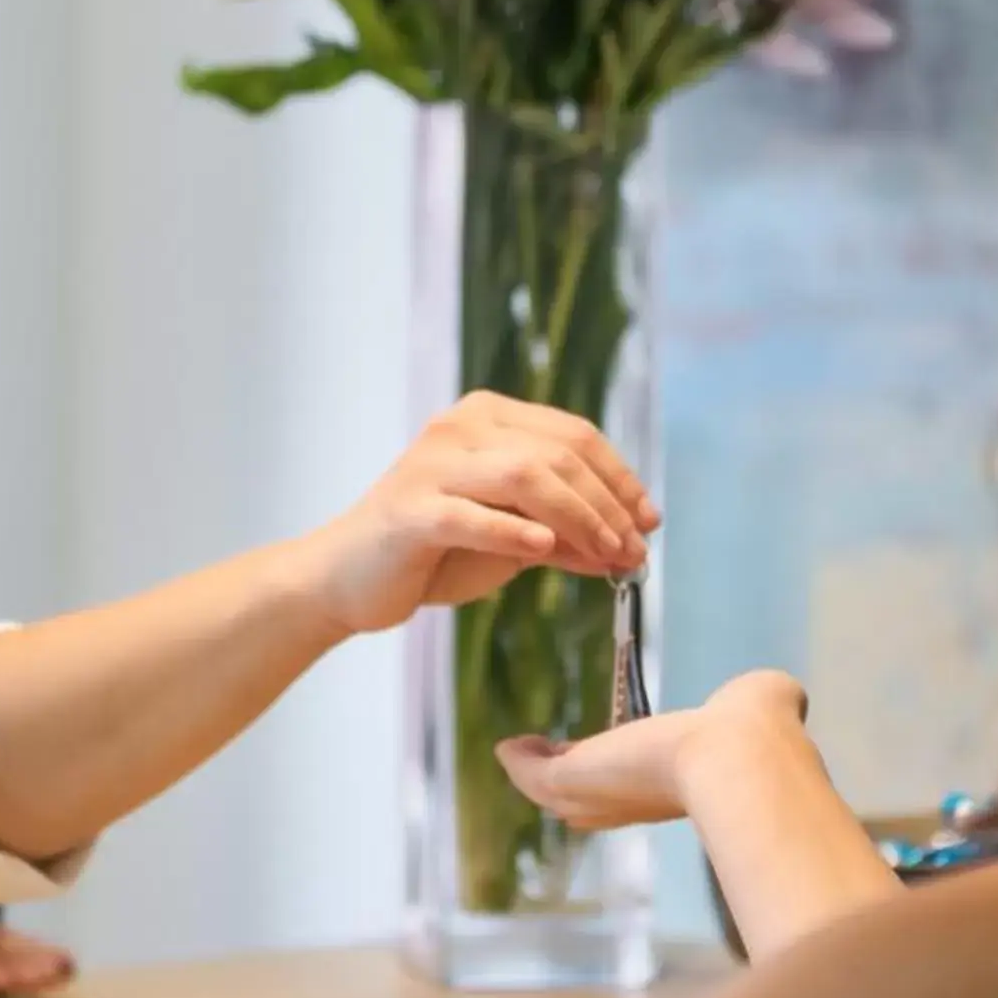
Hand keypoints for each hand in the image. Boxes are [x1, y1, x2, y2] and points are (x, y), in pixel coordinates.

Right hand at [299, 393, 658, 635]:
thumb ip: (565, 536)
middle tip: (634, 548)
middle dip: (608, 504)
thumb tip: (629, 547)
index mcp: (487, 418)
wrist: (348, 579)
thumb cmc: (433, 553)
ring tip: (607, 554)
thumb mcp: (511, 541)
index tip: (649, 520)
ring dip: (579, 517)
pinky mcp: (409, 510)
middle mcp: (460, 428)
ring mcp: (431, 465)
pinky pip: (471, 515)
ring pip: (525, 476)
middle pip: (558, 454)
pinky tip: (547, 548)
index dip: (620, 477)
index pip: (574, 436)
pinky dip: (514, 531)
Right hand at [495, 670, 809, 831]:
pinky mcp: (577, 780)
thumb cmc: (761, 730)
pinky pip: (537, 776)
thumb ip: (767, 701)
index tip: (616, 759)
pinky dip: (520, 766)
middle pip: (595, 800)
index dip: (627, 775)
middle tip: (549, 762)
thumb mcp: (761, 703)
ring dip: (537, 773)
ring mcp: (606, 795)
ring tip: (516, 752)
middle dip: (573, 784)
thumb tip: (783, 695)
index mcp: (683, 782)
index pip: (646, 784)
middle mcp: (642, 798)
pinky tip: (506, 746)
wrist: (739, 757)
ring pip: (562, 792)